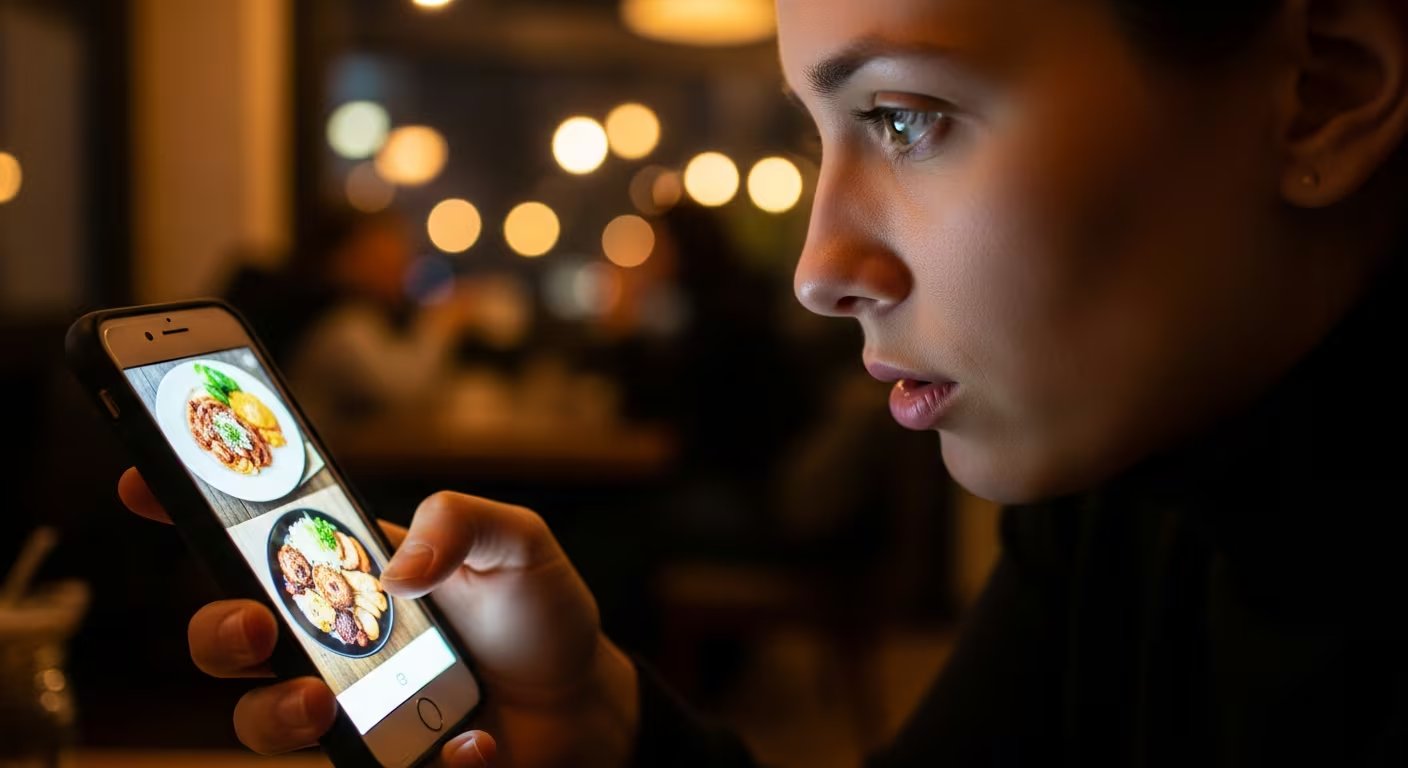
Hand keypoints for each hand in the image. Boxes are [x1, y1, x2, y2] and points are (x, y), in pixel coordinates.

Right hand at [117, 469, 638, 766]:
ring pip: (263, 723)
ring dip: (275, 715)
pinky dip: (427, 764)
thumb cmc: (537, 611)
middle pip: (229, 640)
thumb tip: (397, 567)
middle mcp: (333, 642)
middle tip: (256, 630)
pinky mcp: (385, 764)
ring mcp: (351, 710)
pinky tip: (472, 742)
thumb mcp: (518, 541)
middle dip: (218, 633)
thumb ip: (462, 522)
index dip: (188, 509)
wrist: (586, 701)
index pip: (254, 540)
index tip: (143, 482)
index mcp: (351, 573)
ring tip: (322, 706)